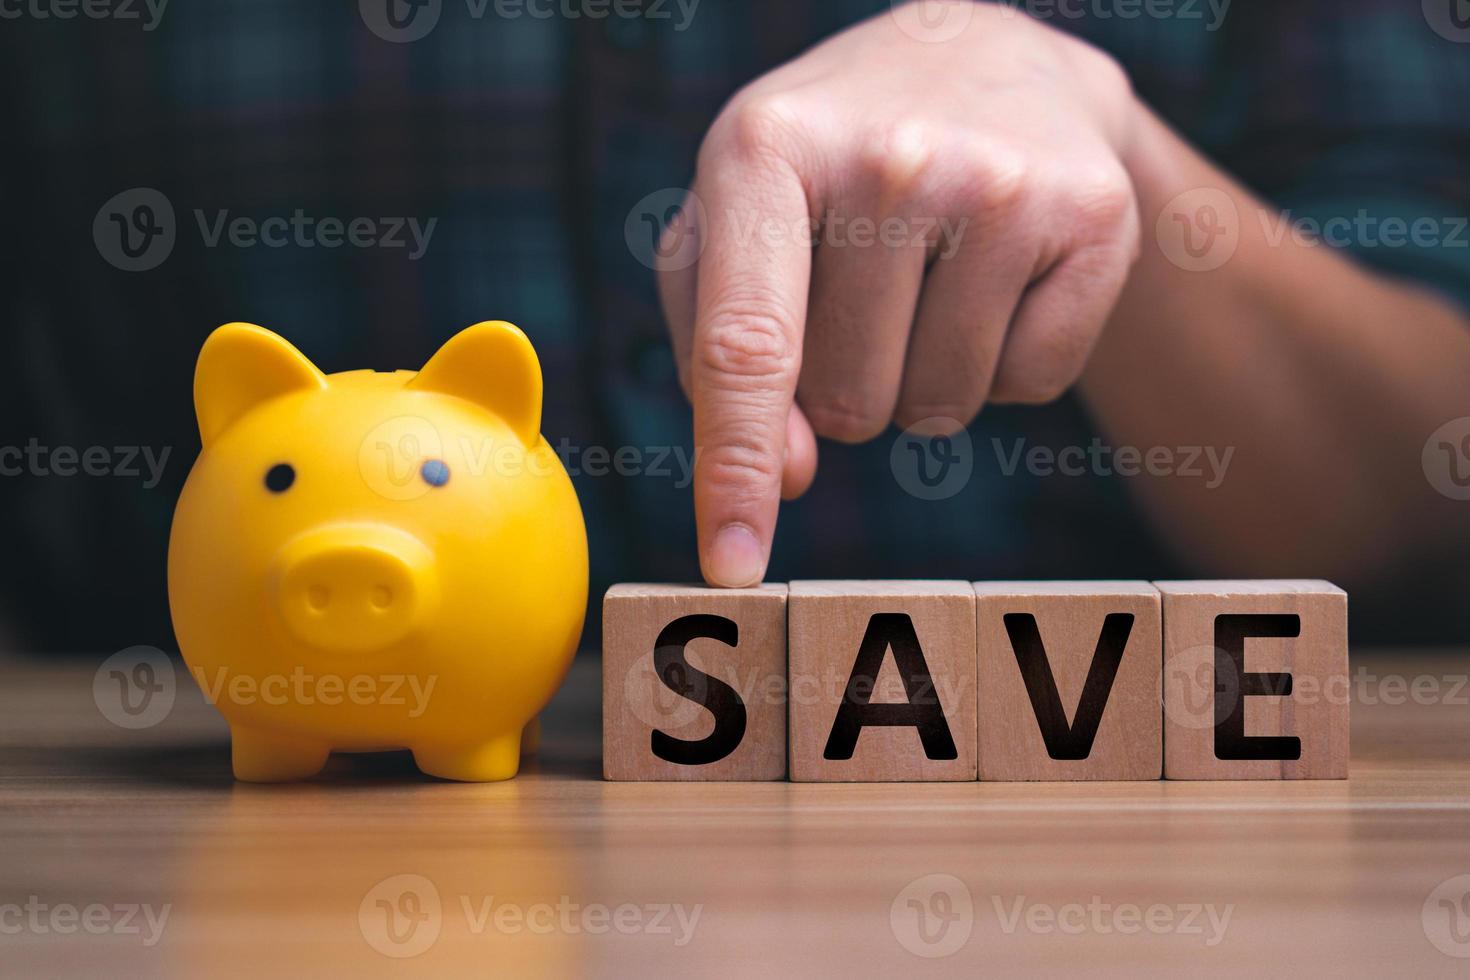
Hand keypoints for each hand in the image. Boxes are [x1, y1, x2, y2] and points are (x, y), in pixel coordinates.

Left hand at [659, 1, 1140, 585]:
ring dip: (921, 379)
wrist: (991, 64)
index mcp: (765, 146)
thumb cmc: (832, 168)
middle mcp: (889, 154)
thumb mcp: (739, 221)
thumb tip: (787, 473)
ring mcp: (1003, 182)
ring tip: (931, 273)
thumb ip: (722, 350)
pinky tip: (998, 274)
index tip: (732, 568)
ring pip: (935, 411)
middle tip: (866, 288)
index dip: (734, 470)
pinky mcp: (1096, 216)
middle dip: (844, 384)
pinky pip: (1028, 387)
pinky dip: (1003, 362)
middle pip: (844, 406)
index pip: (746, 344)